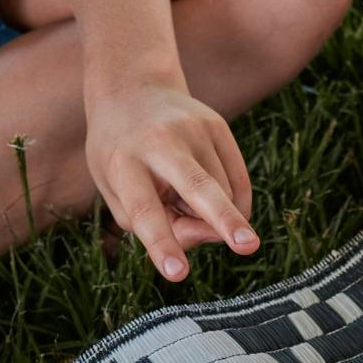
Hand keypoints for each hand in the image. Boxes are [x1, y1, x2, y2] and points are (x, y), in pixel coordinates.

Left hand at [84, 82, 256, 281]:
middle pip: (198, 187)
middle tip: (247, 247)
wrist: (133, 89)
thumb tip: (211, 234)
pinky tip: (212, 200)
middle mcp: (161, 143)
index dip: (162, 244)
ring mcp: (194, 130)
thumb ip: (150, 223)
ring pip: (222, 196)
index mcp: (123, 163)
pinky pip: (239, 182)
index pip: (145, 211)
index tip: (177, 273)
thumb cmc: (119, 154)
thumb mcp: (115, 190)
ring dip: (209, 215)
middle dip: (223, 219)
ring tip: (179, 193)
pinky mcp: (218, 126)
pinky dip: (231, 204)